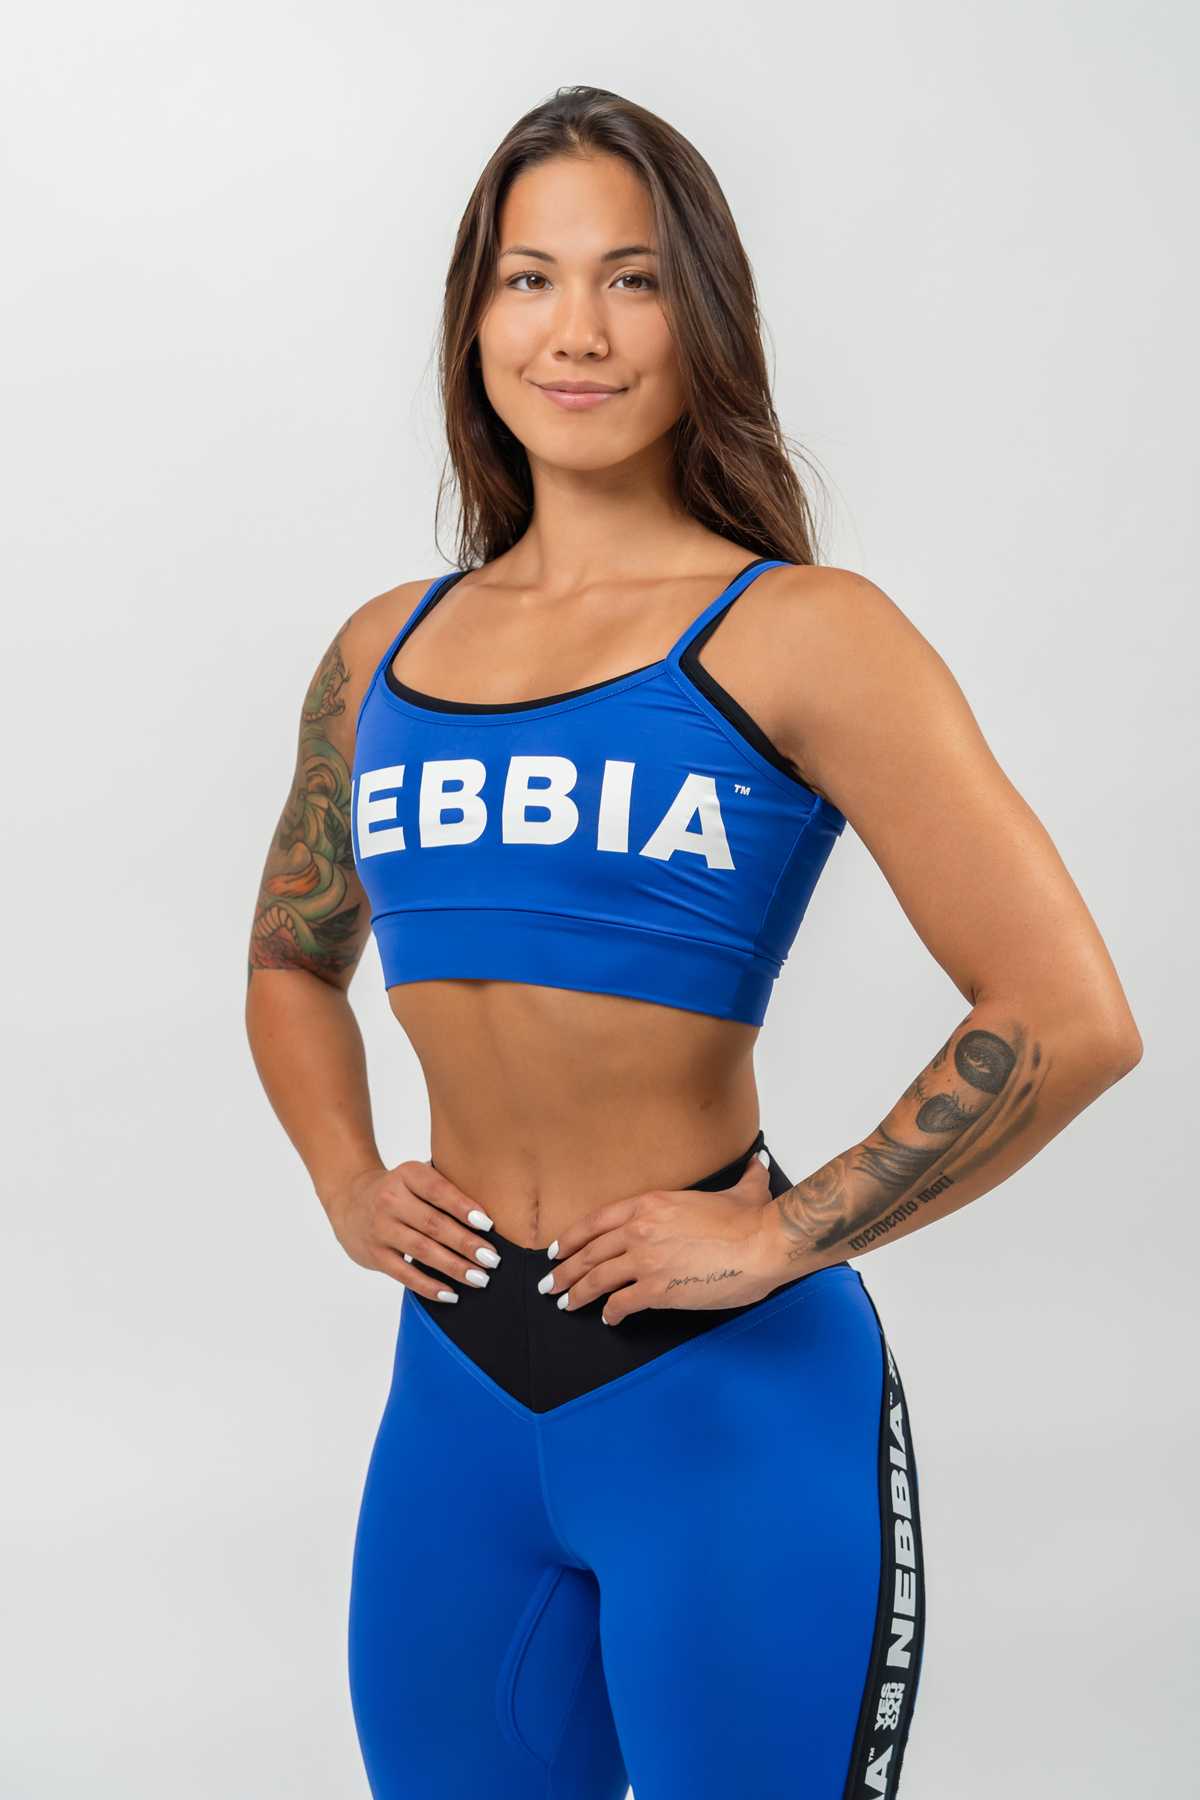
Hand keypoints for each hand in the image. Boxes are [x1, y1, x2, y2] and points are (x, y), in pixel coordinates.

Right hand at [326, 1159, 500, 1301]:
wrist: (350, 1199)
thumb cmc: (400, 1189)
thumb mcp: (416, 1176)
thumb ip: (445, 1188)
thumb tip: (490, 1216)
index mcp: (407, 1174)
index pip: (437, 1190)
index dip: (463, 1207)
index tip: (488, 1224)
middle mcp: (390, 1200)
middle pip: (433, 1225)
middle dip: (466, 1244)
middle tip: (493, 1259)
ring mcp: (380, 1228)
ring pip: (422, 1251)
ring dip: (454, 1267)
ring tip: (480, 1278)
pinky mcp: (375, 1254)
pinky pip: (404, 1274)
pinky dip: (429, 1286)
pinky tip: (451, 1294)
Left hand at [540, 1152, 787, 1324]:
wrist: (763, 1244)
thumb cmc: (752, 1220)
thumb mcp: (743, 1190)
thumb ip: (745, 1176)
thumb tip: (760, 1162)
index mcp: (651, 1205)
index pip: (596, 1221)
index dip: (571, 1238)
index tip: (556, 1250)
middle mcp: (640, 1230)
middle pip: (590, 1253)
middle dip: (565, 1270)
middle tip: (550, 1284)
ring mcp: (646, 1260)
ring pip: (597, 1279)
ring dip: (577, 1293)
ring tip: (566, 1304)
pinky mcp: (658, 1290)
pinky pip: (622, 1303)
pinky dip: (611, 1313)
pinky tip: (609, 1318)